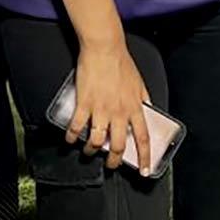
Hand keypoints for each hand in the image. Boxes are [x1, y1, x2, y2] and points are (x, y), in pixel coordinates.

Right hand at [68, 41, 152, 173]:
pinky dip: (71, 137)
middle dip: (114, 160)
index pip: (143, 138)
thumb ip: (144, 99)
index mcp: (135, 108)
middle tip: (111, 164)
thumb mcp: (140, 83)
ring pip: (96, 141)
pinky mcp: (84, 104)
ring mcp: (101, 109)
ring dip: (91, 150)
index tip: (144, 170)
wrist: (104, 49)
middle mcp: (119, 112)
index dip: (144, 157)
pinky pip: (76, 127)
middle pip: (118, 145)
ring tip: (89, 151)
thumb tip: (148, 111)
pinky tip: (70, 139)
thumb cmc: (122, 64)